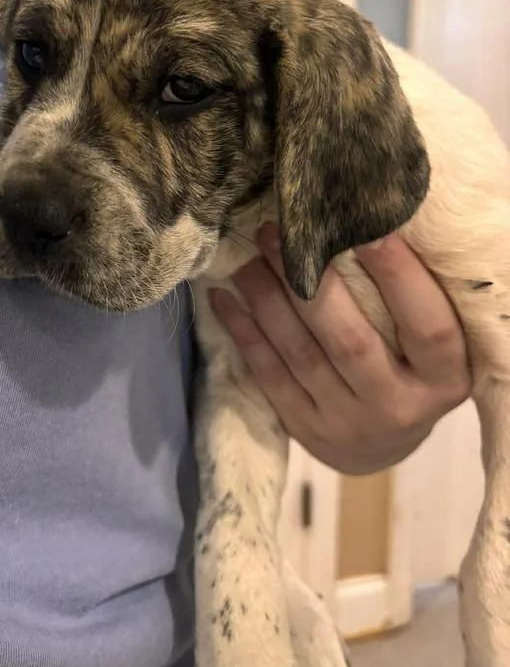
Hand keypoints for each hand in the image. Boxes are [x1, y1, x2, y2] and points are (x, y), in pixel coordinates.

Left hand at [209, 223, 470, 474]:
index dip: (400, 277)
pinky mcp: (305, 428)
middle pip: (351, 341)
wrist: (382, 445)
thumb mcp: (429, 347)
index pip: (427, 326)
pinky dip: (244, 332)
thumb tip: (366, 220)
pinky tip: (223, 296)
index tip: (366, 227)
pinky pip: (268, 375)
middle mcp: (397, 405)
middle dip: (311, 281)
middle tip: (280, 232)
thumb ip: (411, 301)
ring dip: (268, 300)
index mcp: (443, 379)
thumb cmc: (410, 371)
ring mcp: (347, 422)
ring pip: (301, 355)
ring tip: (248, 257)